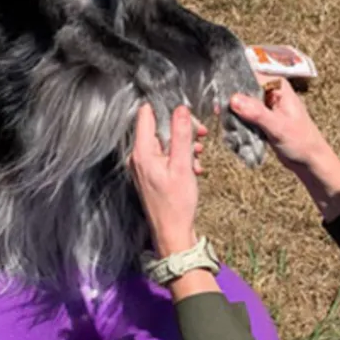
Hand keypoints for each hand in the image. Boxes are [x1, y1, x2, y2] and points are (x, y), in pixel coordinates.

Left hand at [129, 103, 208, 255]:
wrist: (172, 232)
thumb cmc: (175, 204)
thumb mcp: (182, 165)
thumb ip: (181, 135)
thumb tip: (181, 110)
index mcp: (142, 152)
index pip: (146, 114)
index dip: (165, 107)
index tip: (184, 108)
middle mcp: (138, 157)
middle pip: (158, 128)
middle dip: (181, 128)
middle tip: (201, 133)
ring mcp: (144, 166)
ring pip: (164, 143)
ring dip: (184, 144)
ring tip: (199, 152)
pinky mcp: (151, 174)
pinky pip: (165, 156)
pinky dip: (180, 157)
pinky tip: (193, 166)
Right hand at [226, 79, 330, 176]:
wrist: (310, 161)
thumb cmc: (302, 142)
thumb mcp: (278, 127)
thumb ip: (257, 113)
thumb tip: (234, 99)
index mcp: (278, 87)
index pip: (251, 75)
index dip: (234, 81)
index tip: (219, 90)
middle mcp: (271, 93)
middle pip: (243, 88)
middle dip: (230, 98)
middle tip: (216, 109)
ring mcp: (266, 106)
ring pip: (242, 103)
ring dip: (232, 111)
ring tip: (221, 118)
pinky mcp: (262, 119)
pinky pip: (244, 116)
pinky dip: (237, 121)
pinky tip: (230, 126)